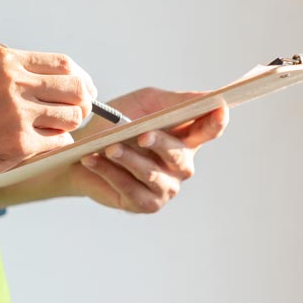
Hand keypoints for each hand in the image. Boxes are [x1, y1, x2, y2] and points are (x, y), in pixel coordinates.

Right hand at [0, 47, 95, 187]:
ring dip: (68, 127)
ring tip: (50, 132)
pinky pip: (58, 142)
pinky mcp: (19, 143)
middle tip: (80, 114)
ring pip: (71, 117)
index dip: (82, 79)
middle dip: (84, 103)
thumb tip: (70, 87)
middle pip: (75, 88)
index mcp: (5, 61)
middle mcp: (13, 82)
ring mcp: (17, 113)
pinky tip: (38, 147)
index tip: (86, 91)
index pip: (64, 64)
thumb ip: (20, 78)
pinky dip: (56, 145)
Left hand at [71, 87, 228, 212]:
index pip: (209, 129)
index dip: (216, 121)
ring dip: (129, 159)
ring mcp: (166, 186)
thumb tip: (208, 98)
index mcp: (186, 137)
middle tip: (142, 136)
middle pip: (179, 155)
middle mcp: (181, 164)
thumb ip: (175, 101)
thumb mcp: (145, 103)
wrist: (84, 148)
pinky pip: (130, 189)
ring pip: (152, 174)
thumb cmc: (118, 122)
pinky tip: (93, 160)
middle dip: (160, 144)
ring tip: (109, 148)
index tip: (219, 109)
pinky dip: (110, 173)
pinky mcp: (145, 204)